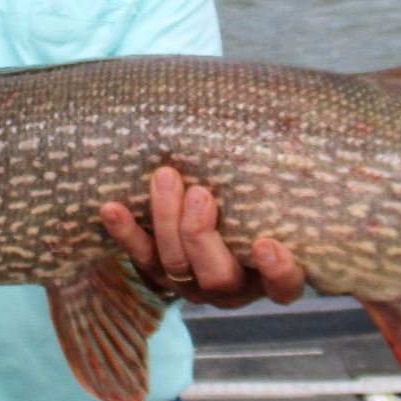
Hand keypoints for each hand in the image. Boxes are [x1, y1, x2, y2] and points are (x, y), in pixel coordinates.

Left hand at [100, 166, 305, 307]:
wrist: (212, 212)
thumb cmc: (256, 198)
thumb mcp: (272, 193)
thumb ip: (276, 175)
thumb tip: (288, 114)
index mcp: (269, 274)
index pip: (284, 286)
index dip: (277, 272)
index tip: (267, 244)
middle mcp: (232, 286)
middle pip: (217, 276)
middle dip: (203, 236)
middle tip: (200, 195)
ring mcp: (191, 283)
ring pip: (175, 265)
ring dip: (166, 222)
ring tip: (166, 179)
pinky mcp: (157, 273)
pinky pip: (138, 256)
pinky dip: (125, 232)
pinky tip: (112, 209)